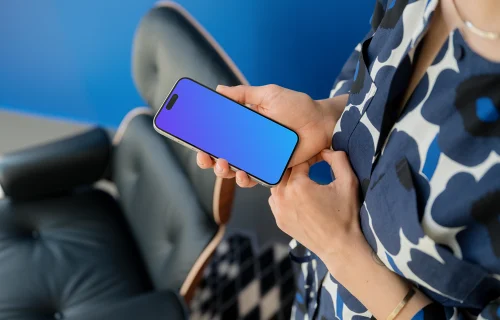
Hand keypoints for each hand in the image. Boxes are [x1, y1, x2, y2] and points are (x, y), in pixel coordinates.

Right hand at [196, 84, 345, 186]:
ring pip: (234, 171)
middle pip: (220, 158)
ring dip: (223, 170)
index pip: (218, 137)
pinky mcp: (272, 170)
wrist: (322, 121)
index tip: (191, 139)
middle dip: (207, 159)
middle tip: (205, 155)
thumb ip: (243, 94)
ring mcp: (259, 160)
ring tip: (223, 163)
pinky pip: (255, 178)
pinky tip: (242, 173)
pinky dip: (245, 178)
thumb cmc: (297, 106)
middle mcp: (248, 146)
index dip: (203, 140)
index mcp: (244, 128)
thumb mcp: (268, 95)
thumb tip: (218, 89)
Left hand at [268, 149, 362, 261]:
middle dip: (296, 167)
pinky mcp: (279, 220)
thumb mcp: (348, 182)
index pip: (298, 161)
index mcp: (298, 186)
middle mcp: (283, 197)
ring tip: (303, 181)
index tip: (319, 159)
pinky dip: (283, 194)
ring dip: (288, 180)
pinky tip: (297, 196)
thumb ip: (338, 159)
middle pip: (284, 171)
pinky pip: (275, 199)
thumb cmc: (345, 216)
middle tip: (310, 168)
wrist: (340, 246)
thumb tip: (325, 150)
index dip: (310, 157)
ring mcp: (278, 210)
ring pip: (277, 185)